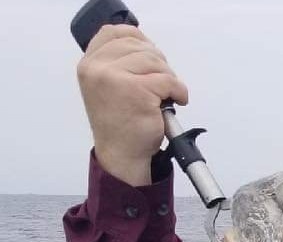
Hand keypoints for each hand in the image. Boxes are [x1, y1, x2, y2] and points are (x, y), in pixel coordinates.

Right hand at [76, 25, 188, 185]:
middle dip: (158, 63)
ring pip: (156, 61)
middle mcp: (97, 68)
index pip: (116, 32)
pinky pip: (169, 81)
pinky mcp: (137, 91)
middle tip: (161, 84)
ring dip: (169, 78)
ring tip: (166, 95)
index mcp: (89, 64)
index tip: (151, 56)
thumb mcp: (108, 86)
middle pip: (140, 46)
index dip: (139, 40)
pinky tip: (176, 101)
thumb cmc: (120, 123)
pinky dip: (179, 91)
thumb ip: (117, 64)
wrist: (122, 155)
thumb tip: (146, 47)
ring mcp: (115, 78)